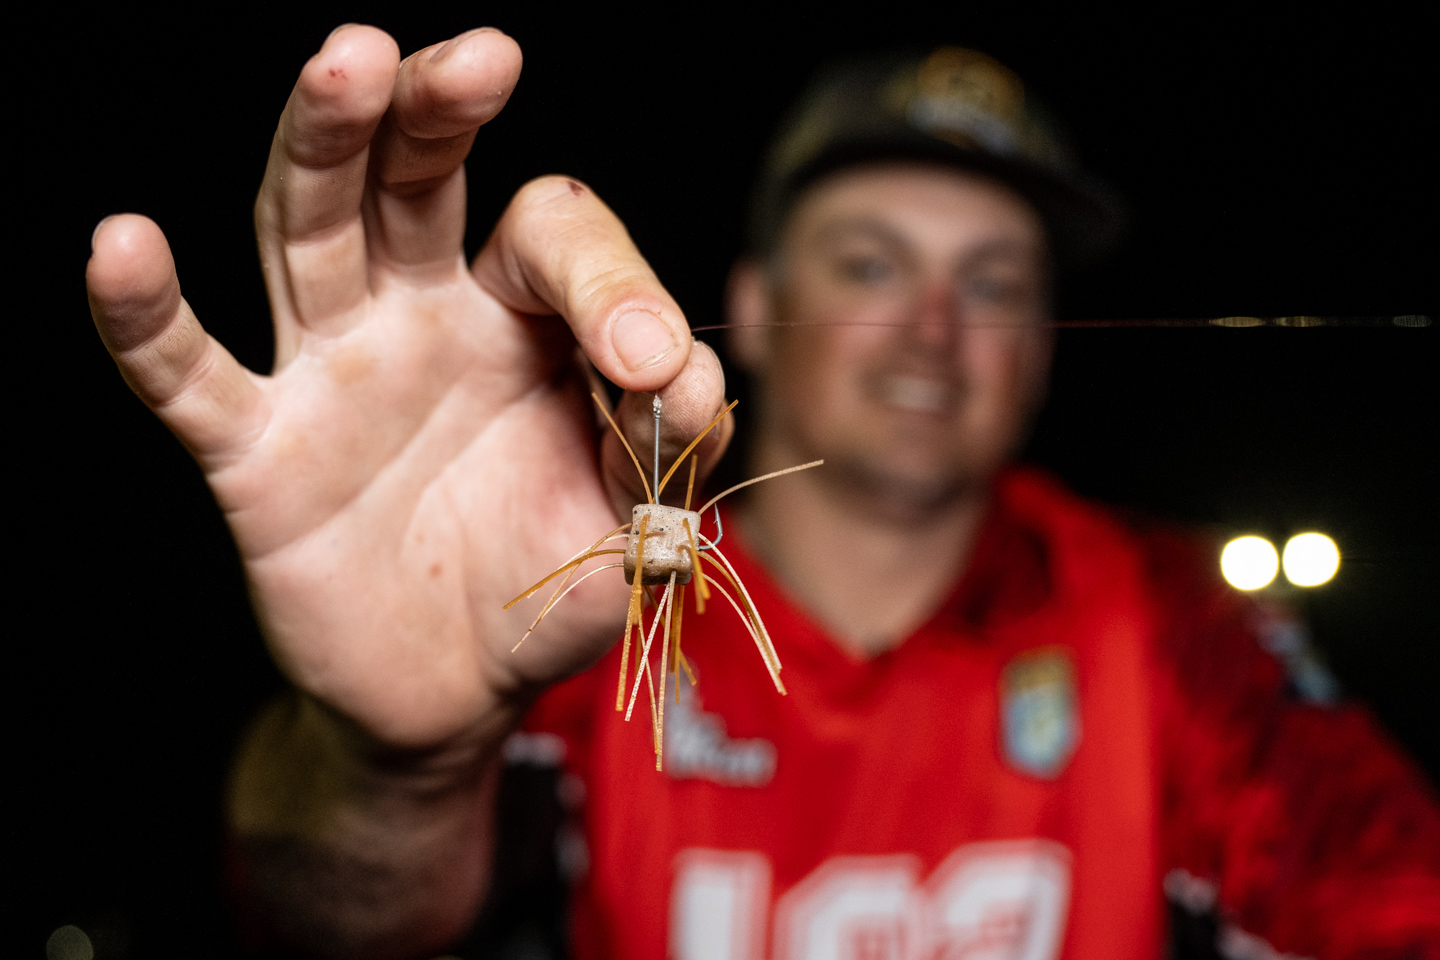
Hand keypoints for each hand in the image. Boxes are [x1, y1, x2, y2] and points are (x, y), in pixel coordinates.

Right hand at [86, 24, 729, 752]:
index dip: (608, 283)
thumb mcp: (634, 524)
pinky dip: (147, 319)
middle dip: (440, 115)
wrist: (460, 689)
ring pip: (309, 232)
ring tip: (349, 59)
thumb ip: (667, 451)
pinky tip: (120, 245)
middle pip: (415, 181)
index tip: (649, 368)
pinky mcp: (257, 454)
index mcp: (521, 319)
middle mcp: (420, 315)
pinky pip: (189, 377)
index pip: (556, 237)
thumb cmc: (547, 585)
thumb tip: (691, 377)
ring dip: (325, 146)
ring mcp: (331, 373)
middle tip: (480, 58)